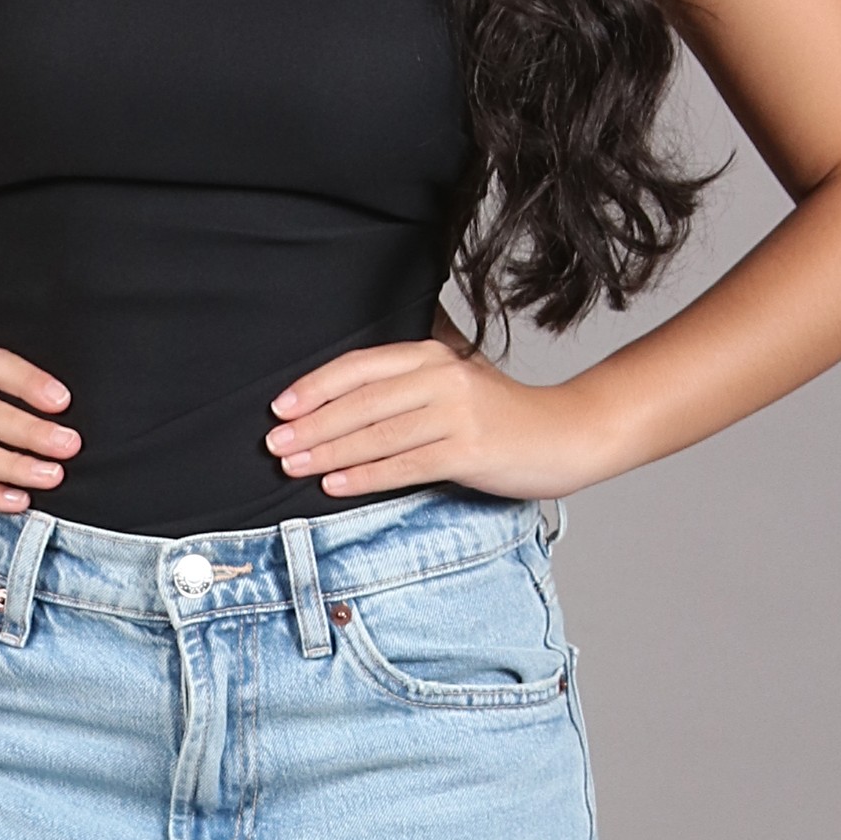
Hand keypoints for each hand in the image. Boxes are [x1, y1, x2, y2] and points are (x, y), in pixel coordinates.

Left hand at [265, 328, 600, 499]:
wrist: (566, 434)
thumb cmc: (503, 415)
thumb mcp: (457, 380)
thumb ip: (410, 379)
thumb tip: (345, 392)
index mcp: (433, 354)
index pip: (360, 367)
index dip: (316, 386)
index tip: (280, 407)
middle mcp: (442, 377)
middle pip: (362, 402)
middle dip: (312, 425)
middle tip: (274, 444)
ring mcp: (458, 413)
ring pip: (377, 435)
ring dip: (329, 452)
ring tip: (293, 465)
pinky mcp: (469, 450)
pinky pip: (405, 465)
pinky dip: (366, 476)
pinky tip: (336, 484)